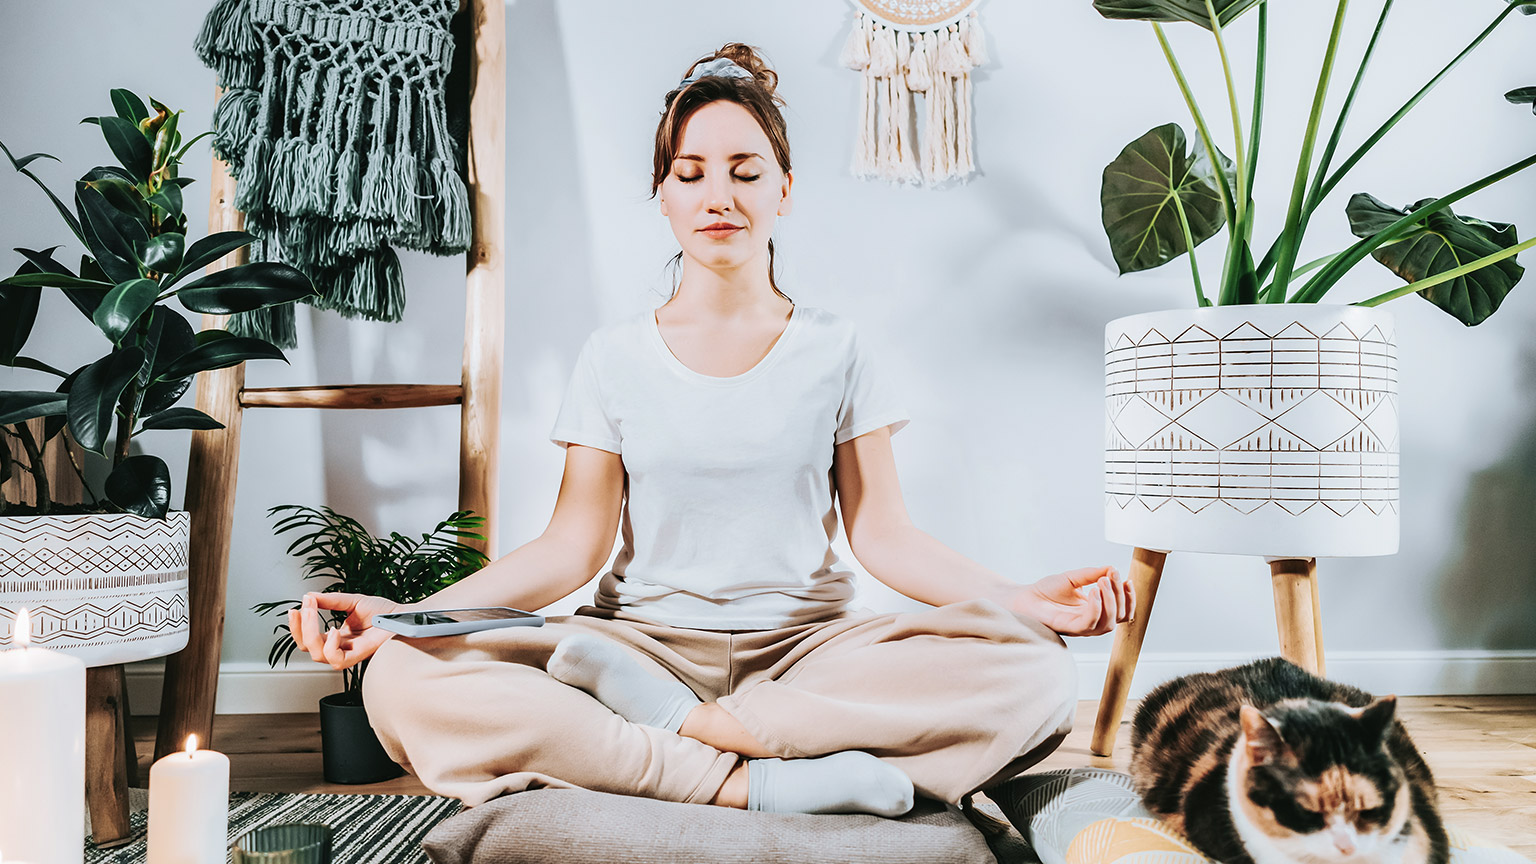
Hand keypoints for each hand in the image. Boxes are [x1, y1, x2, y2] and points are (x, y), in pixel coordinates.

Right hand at [288, 592, 402, 670]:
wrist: (404, 615)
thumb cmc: (385, 612)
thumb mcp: (353, 601)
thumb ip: (331, 600)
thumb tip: (309, 596)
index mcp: (336, 636)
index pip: (308, 638)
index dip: (297, 626)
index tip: (294, 609)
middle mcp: (341, 646)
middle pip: (309, 648)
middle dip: (301, 628)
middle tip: (304, 608)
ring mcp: (350, 652)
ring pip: (319, 656)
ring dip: (311, 635)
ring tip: (314, 614)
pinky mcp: (361, 655)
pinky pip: (338, 660)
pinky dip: (331, 646)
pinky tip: (335, 631)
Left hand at [1015, 566, 1133, 636]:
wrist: (1024, 597)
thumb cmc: (1046, 591)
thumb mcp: (1073, 578)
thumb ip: (1092, 574)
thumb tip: (1111, 568)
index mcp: (1095, 610)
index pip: (1122, 611)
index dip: (1130, 598)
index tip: (1127, 579)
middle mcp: (1091, 621)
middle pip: (1118, 617)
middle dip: (1120, 596)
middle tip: (1110, 577)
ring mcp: (1081, 627)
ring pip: (1108, 624)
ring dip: (1110, 602)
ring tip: (1101, 582)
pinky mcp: (1069, 628)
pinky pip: (1089, 624)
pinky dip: (1095, 609)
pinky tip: (1094, 593)